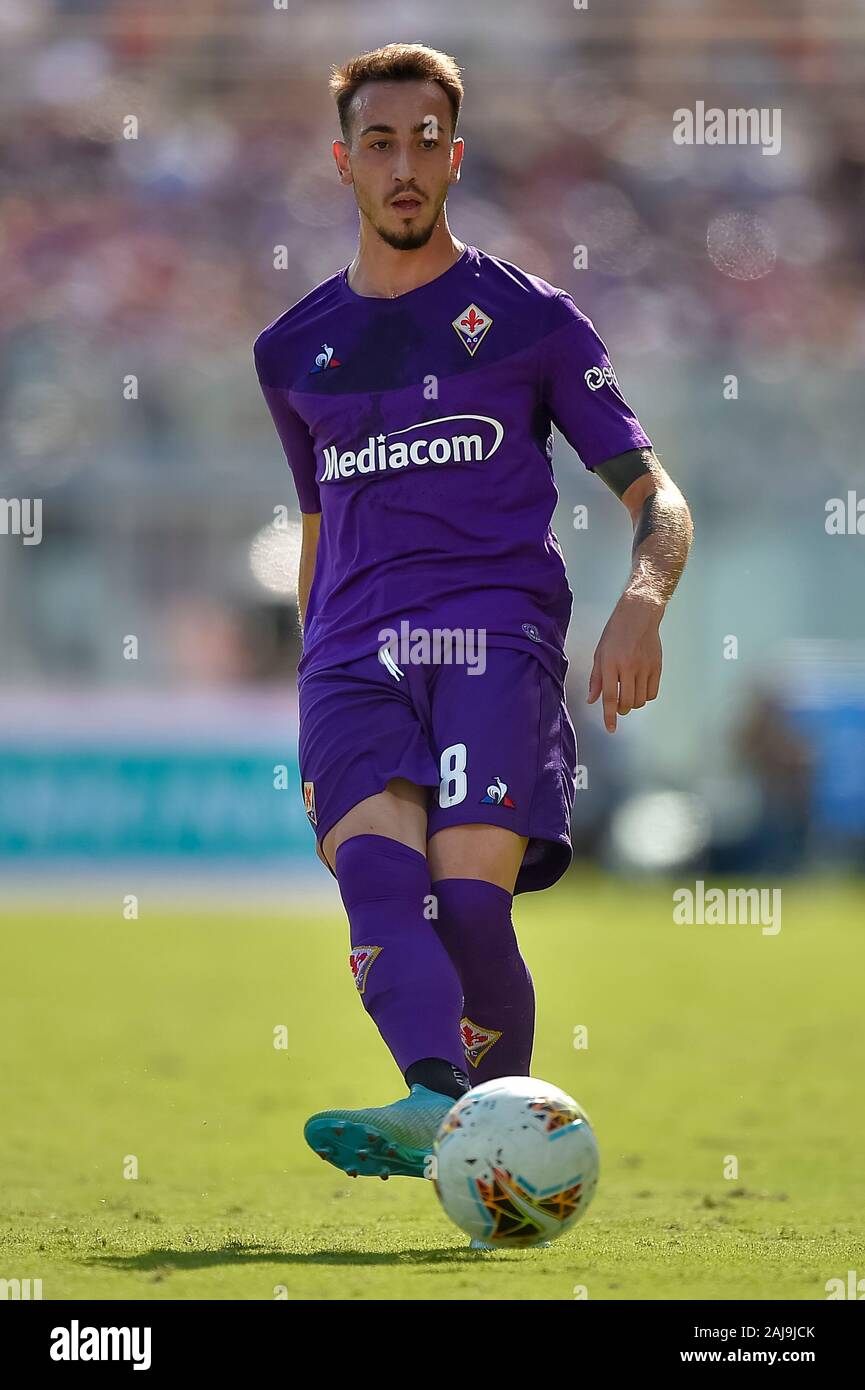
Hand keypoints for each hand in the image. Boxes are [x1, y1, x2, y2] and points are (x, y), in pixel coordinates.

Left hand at [587, 592, 663, 731]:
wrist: (638, 615)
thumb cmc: (615, 633)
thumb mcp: (599, 654)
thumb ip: (596, 679)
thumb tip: (592, 699)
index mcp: (610, 663)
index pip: (610, 696)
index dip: (609, 715)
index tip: (610, 728)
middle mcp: (628, 667)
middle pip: (627, 701)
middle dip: (621, 710)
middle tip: (618, 706)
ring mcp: (644, 667)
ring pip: (641, 700)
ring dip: (633, 704)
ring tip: (628, 695)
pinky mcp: (657, 666)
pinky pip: (653, 692)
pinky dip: (646, 696)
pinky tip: (640, 689)